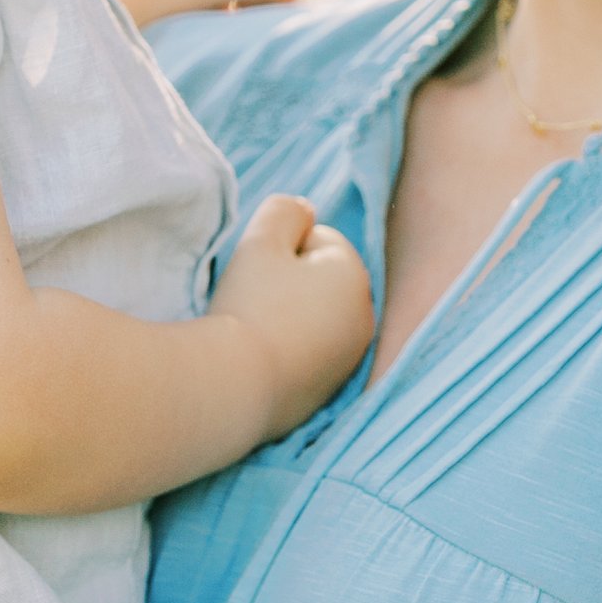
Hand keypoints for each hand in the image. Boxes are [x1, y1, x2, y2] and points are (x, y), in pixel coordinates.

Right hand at [206, 194, 375, 435]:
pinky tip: (262, 361)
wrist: (237, 388)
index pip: (317, 240)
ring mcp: (349, 359)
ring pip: (313, 319)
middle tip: (255, 303)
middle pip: (318, 282)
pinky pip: (307, 356)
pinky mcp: (329, 392)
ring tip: (256, 334)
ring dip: (289, 319)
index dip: (279, 249)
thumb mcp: (261, 240)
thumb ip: (285, 211)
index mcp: (355, 275)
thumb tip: (305, 210)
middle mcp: (364, 317)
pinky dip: (289, 354)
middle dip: (289, 285)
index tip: (258, 276)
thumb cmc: (250, 305)